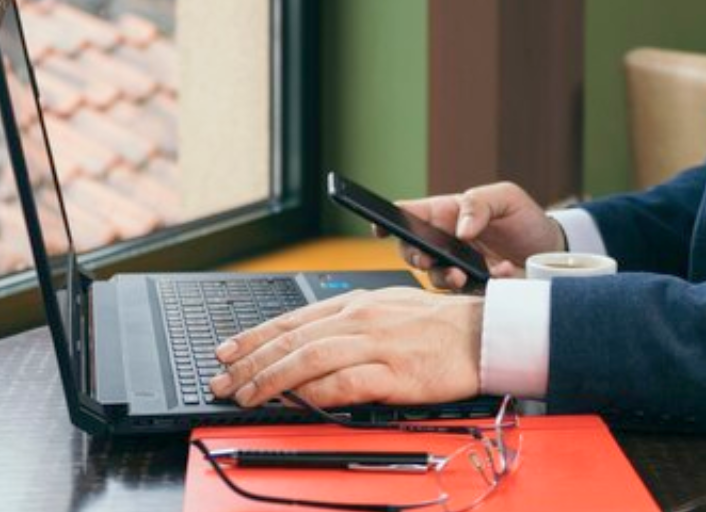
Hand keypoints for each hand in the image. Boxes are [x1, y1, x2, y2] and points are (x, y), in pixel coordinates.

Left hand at [207, 288, 481, 408]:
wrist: (483, 333)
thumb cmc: (438, 326)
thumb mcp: (387, 309)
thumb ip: (349, 325)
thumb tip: (311, 344)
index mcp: (355, 304)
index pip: (292, 320)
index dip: (254, 337)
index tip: (225, 350)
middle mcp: (359, 319)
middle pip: (292, 340)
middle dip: (250, 361)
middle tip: (221, 379)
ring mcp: (376, 344)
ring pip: (309, 359)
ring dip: (271, 379)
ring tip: (246, 394)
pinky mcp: (394, 372)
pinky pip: (344, 383)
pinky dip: (315, 393)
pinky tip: (294, 402)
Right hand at [386, 182, 565, 289]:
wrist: (552, 249)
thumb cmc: (523, 218)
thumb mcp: (505, 198)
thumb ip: (479, 205)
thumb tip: (460, 229)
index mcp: (445, 214)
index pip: (408, 215)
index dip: (386, 220)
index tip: (379, 227)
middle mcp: (445, 243)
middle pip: (411, 251)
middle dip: (413, 256)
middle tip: (426, 259)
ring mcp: (457, 268)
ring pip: (435, 278)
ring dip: (444, 277)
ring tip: (463, 274)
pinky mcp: (474, 290)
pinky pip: (466, 294)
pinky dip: (482, 285)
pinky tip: (504, 273)